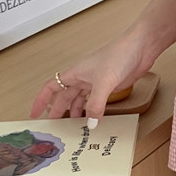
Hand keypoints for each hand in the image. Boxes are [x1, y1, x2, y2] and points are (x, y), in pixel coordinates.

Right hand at [29, 30, 155, 124]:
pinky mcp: (110, 85)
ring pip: (80, 99)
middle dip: (58, 112)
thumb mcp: (104, 82)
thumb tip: (89, 123)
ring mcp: (96, 81)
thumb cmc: (119, 54)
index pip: (50, 87)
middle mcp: (83, 77)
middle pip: (65, 97)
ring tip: (73, 128)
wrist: (141, 47)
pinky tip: (93, 119)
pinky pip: (96, 101)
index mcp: (75, 73)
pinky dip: (92, 110)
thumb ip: (95, 104)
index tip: (34, 114)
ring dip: (75, 112)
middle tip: (54, 128)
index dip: (41, 100)